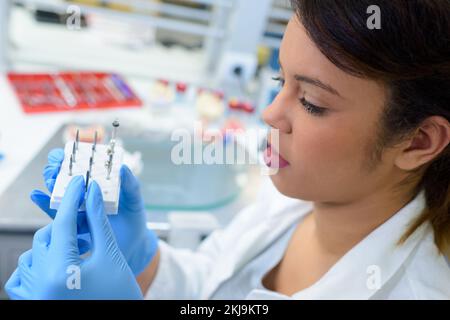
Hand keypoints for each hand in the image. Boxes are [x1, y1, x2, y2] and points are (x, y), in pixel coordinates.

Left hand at [5, 177, 142, 299]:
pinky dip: (36, 264)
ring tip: (78, 246)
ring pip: (33, 254)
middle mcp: (40, 285)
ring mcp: (34, 296)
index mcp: (60, 272)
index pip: (63, 222)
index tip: (79, 181)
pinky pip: (22, 277)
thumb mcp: (111, 254)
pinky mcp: (34, 302)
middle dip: (66, 225)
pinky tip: (57, 262)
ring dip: (53, 244)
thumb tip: (92, 192)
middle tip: (87, 220)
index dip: (73, 198)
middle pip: (46, 237)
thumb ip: (98, 220)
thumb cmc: (121, 295)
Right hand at [31, 149, 157, 275]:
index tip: (69, 152)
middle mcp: (85, 194)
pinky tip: (37, 196)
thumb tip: (123, 167)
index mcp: (100, 184)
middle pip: (65, 176)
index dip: (73, 156)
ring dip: (50, 183)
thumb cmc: (134, 220)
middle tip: (56, 168)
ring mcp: (77, 208)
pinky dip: (44, 203)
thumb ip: (130, 185)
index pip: (83, 165)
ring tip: (50, 180)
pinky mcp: (70, 225)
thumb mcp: (134, 201)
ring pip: (58, 192)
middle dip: (57, 168)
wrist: (132, 247)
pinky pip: (55, 213)